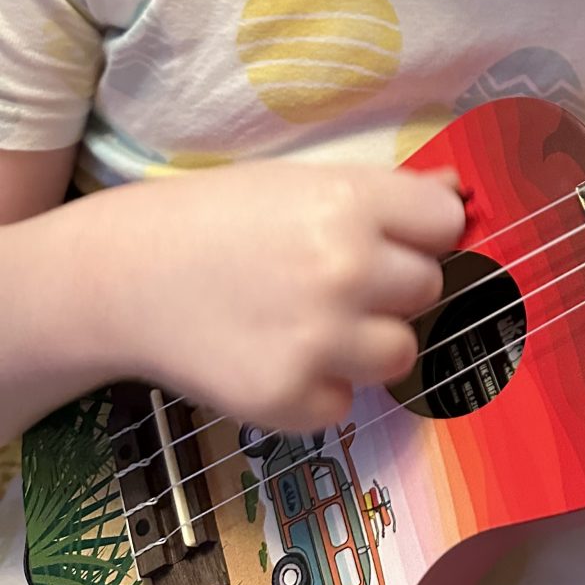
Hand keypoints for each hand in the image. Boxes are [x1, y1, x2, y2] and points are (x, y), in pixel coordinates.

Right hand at [108, 161, 464, 431]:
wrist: (125, 277)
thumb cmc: (218, 220)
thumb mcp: (300, 182)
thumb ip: (385, 193)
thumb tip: (459, 195)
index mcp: (350, 202)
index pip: (447, 224)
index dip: (424, 232)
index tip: (396, 238)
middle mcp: (344, 269)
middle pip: (430, 288)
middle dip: (393, 287)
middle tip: (336, 279)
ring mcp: (319, 339)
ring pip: (402, 352)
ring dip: (367, 343)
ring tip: (310, 320)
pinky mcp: (291, 398)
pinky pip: (346, 401)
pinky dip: (319, 387)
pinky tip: (276, 354)